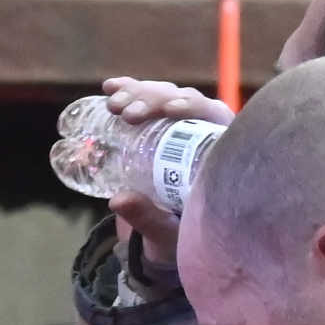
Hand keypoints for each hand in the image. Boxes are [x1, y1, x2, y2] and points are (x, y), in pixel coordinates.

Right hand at [97, 77, 231, 268]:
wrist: (165, 236)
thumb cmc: (179, 236)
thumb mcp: (167, 232)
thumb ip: (147, 217)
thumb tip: (118, 200)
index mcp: (216, 152)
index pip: (212, 115)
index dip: (193, 106)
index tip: (170, 110)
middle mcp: (200, 131)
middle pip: (182, 100)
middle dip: (154, 100)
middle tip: (128, 114)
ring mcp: (176, 124)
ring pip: (162, 95)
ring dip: (138, 94)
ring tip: (113, 104)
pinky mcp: (154, 124)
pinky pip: (143, 101)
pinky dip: (127, 91)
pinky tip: (109, 87)